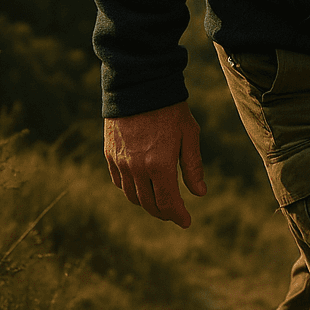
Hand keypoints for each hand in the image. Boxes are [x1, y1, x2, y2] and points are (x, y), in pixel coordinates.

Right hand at [103, 100, 206, 228]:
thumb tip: (200, 193)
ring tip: (160, 202)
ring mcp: (120, 163)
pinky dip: (131, 190)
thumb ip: (193, 166)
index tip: (186, 222)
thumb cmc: (170, 109)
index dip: (177, 215)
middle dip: (163, 212)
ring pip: (132, 196)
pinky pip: (119, 182)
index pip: (167, 202)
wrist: (138, 87)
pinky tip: (141, 187)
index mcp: (159, 165)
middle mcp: (136, 168)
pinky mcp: (109, 155)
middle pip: (148, 203)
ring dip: (146, 203)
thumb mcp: (189, 135)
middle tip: (174, 214)